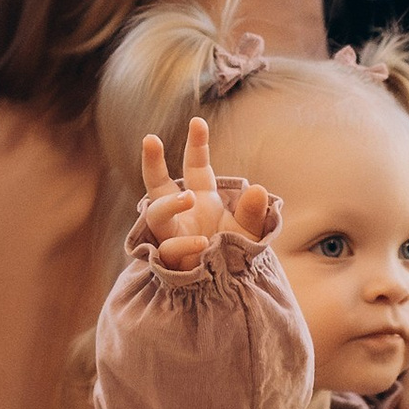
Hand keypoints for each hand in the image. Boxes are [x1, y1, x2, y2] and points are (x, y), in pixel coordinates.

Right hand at [137, 119, 277, 270]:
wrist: (230, 287)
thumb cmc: (235, 253)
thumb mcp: (251, 231)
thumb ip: (254, 212)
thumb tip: (258, 189)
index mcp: (202, 198)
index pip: (196, 167)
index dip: (196, 144)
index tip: (197, 121)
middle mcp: (182, 213)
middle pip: (158, 185)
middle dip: (152, 161)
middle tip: (150, 138)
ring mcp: (173, 236)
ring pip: (155, 214)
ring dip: (169, 204)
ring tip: (187, 198)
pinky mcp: (171, 261)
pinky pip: (169, 250)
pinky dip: (184, 244)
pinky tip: (202, 242)